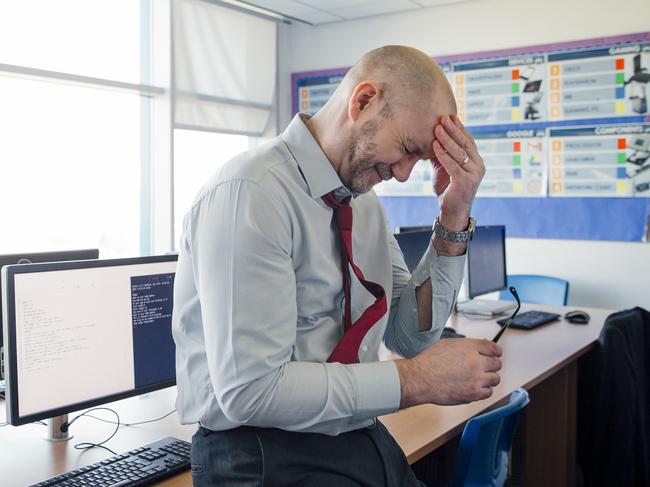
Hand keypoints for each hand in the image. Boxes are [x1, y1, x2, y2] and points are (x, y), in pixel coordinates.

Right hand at [395, 338, 501, 407]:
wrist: (420, 379)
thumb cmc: (429, 362)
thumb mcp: (448, 344)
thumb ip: (467, 346)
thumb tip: (479, 348)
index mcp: (469, 348)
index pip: (494, 348)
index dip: (495, 352)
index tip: (495, 354)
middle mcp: (476, 362)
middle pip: (497, 363)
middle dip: (491, 365)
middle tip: (483, 367)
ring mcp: (476, 379)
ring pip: (495, 379)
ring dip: (488, 378)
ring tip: (477, 378)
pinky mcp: (473, 393)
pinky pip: (489, 392)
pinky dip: (483, 390)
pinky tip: (474, 387)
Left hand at [430, 115, 484, 230]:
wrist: (452, 212)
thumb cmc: (448, 190)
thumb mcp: (445, 168)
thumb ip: (443, 155)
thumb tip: (433, 138)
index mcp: (476, 162)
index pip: (468, 141)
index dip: (460, 128)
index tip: (451, 116)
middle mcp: (478, 166)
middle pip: (465, 144)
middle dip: (454, 130)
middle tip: (444, 117)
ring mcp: (474, 174)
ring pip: (459, 153)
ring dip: (447, 139)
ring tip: (437, 128)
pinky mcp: (465, 182)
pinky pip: (452, 165)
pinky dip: (443, 154)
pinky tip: (434, 145)